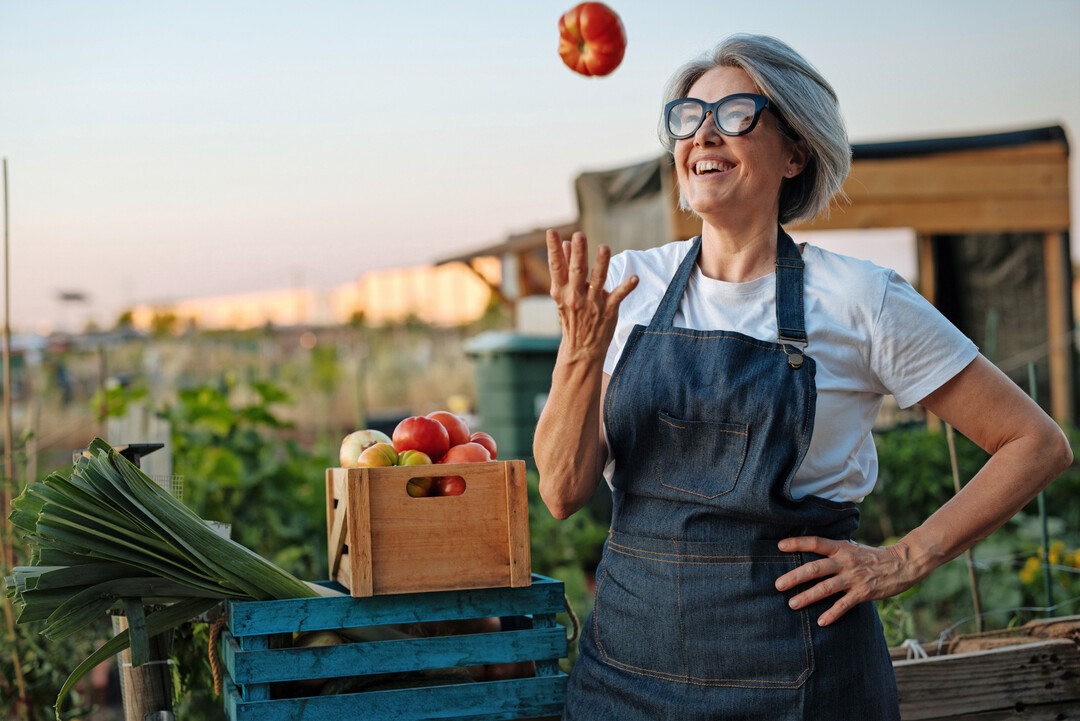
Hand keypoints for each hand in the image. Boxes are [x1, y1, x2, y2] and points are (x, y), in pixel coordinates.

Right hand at [546, 229, 636, 362]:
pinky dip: (626, 287)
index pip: (556, 267)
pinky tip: (634, 278)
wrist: (581, 350)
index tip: (551, 232)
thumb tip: (565, 243)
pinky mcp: (608, 311)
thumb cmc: (572, 317)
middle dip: (577, 253)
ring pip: (597, 281)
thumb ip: (565, 268)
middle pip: (576, 271)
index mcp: (562, 291)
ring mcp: (592, 304)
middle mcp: (575, 296)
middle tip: (578, 236)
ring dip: (601, 264)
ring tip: (604, 247)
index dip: (553, 249)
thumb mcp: (563, 294)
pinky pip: (618, 297)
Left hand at [774, 537, 921, 626]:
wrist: (902, 564)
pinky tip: (821, 621)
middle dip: (795, 577)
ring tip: (792, 604)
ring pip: (826, 588)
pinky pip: (844, 605)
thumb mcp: (852, 547)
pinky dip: (832, 614)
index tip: (780, 546)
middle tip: (778, 584)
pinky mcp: (863, 593)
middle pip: (815, 568)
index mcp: (841, 548)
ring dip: (807, 596)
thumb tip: (811, 550)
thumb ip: (834, 550)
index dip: (797, 543)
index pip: (816, 543)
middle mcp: (845, 562)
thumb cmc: (873, 556)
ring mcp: (854, 578)